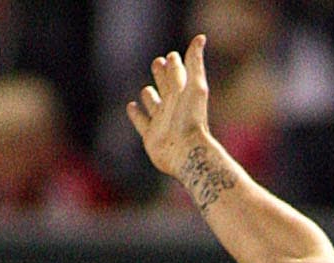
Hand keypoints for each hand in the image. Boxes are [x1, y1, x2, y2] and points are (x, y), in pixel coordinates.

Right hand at [126, 36, 210, 177]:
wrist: (187, 153)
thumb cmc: (192, 119)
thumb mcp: (195, 86)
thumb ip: (194, 63)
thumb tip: (201, 37)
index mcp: (182, 93)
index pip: (176, 73)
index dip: (174, 63)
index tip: (172, 57)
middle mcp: (171, 107)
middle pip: (164, 85)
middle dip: (161, 74)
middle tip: (158, 63)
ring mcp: (160, 121)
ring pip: (152, 103)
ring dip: (148, 95)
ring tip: (147, 91)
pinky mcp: (151, 137)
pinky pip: (141, 122)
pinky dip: (136, 113)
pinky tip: (132, 107)